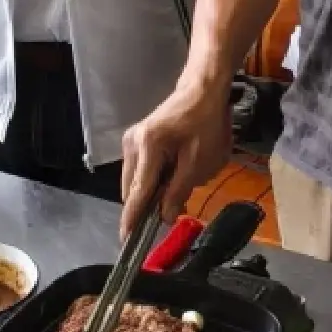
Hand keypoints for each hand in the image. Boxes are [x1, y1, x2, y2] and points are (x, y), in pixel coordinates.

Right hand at [121, 80, 231, 235]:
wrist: (201, 90)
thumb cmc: (205, 122)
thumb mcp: (200, 161)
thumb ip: (180, 191)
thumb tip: (165, 217)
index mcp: (148, 147)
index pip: (137, 192)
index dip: (132, 218)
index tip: (125, 241)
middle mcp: (132, 144)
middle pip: (132, 189)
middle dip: (147, 205)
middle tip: (171, 212)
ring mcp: (130, 141)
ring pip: (135, 182)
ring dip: (151, 192)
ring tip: (177, 187)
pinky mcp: (135, 141)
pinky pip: (139, 171)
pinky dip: (152, 180)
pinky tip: (172, 176)